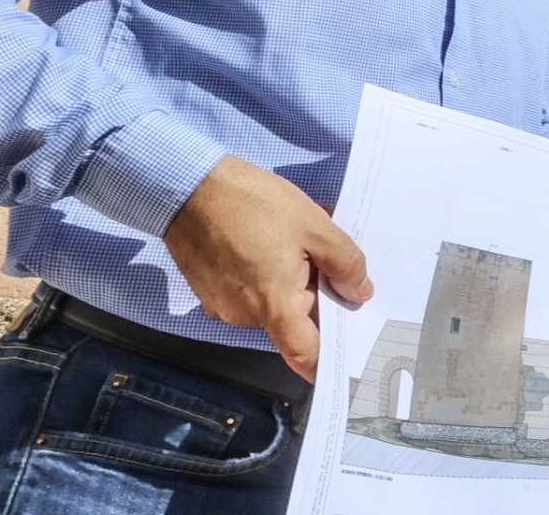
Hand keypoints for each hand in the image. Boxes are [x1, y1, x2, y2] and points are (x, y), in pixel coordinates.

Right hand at [163, 155, 369, 382]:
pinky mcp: (208, 290)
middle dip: (313, 297)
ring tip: (295, 243)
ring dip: (288, 282)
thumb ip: (345, 264)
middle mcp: (244, 315)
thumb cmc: (254, 204)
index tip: (347, 361)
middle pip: (291, 321)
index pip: (304, 353)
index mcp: (274, 304)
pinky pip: (247, 292)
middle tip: (328, 262)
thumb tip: (360, 294)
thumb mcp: (314, 225)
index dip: (327, 363)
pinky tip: (268, 243)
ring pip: (269, 304)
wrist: (188, 186)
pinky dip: (264, 277)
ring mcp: (221, 304)